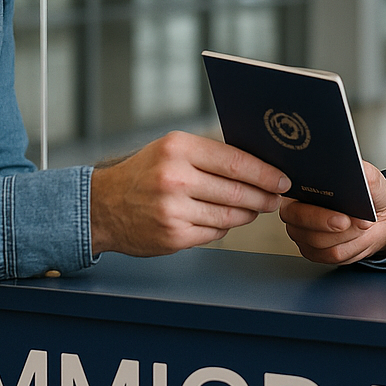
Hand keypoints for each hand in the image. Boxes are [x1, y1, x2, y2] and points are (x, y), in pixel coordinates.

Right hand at [89, 131, 289, 255]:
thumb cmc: (143, 174)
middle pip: (238, 191)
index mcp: (178, 149)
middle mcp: (175, 178)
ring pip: (230, 216)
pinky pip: (214, 233)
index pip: (237, 162)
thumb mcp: (171, 150)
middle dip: (264, 197)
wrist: (102, 206)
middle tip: (276, 198)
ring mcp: (173, 210)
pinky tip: (222, 220)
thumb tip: (258, 166)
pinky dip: (223, 227)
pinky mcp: (173, 236)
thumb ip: (210, 156)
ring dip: (247, 214)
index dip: (266, 173)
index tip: (283, 179)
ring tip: (253, 209)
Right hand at [278, 162, 385, 263]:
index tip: (329, 198)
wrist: (379, 219)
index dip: (303, 193)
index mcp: (301, 183)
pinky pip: (328, 254)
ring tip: (362, 224)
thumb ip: (364, 172)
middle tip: (347, 219)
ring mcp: (301, 232)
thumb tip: (358, 171)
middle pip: (299, 218)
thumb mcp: (371, 178)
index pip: (291, 188)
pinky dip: (349, 247)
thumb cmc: (369, 196)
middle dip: (326, 220)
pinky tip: (358, 237)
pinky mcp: (312, 251)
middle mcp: (295, 208)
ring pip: (318, 240)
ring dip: (346, 235)